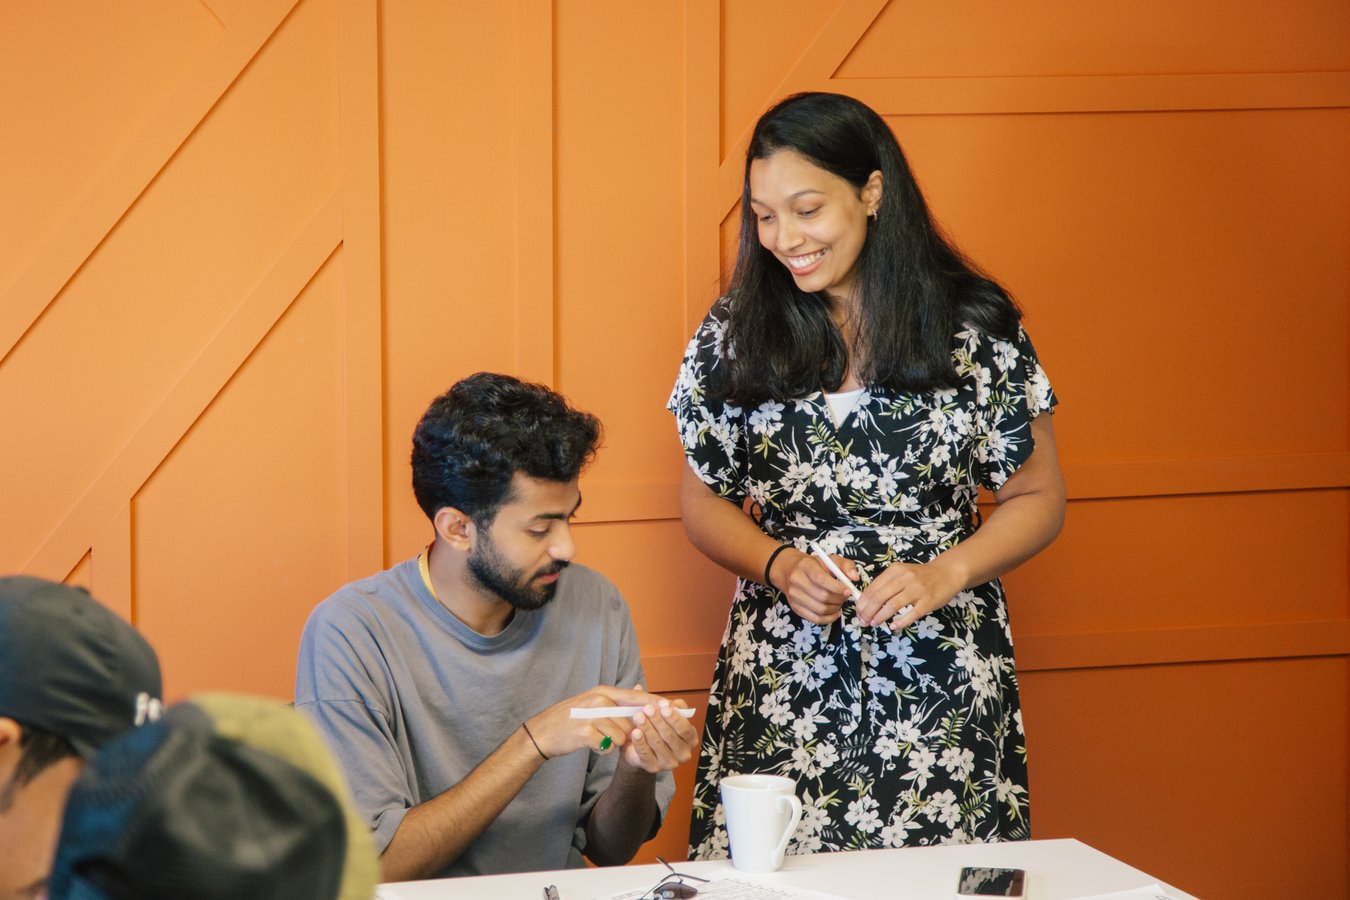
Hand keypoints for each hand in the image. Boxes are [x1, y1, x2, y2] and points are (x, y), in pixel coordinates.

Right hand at [525, 685, 670, 758]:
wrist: (542, 732)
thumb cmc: (570, 719)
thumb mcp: (592, 704)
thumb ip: (615, 701)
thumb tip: (640, 695)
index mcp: (603, 692)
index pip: (636, 697)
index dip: (654, 704)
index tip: (671, 709)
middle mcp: (599, 700)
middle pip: (630, 720)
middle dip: (627, 733)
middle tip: (614, 736)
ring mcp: (592, 715)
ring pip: (621, 735)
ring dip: (613, 742)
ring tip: (598, 738)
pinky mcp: (585, 732)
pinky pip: (607, 745)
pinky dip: (602, 749)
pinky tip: (592, 745)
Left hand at [617, 691, 698, 773]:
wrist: (639, 746)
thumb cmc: (656, 727)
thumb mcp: (665, 713)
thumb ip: (669, 705)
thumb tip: (666, 701)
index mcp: (690, 739)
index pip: (685, 729)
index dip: (674, 717)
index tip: (663, 706)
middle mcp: (683, 753)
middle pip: (670, 736)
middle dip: (658, 720)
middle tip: (648, 708)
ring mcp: (669, 763)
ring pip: (657, 743)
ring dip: (647, 728)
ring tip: (638, 716)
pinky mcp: (653, 767)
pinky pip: (646, 753)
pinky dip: (640, 742)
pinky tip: (635, 732)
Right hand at [775, 549, 853, 624]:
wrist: (789, 570)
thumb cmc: (813, 565)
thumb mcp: (829, 560)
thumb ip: (845, 565)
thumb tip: (854, 578)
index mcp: (805, 566)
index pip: (821, 579)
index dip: (837, 587)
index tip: (848, 590)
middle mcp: (797, 581)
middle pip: (822, 596)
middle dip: (839, 599)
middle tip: (845, 596)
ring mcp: (794, 596)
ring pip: (820, 609)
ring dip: (835, 609)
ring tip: (839, 602)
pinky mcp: (795, 608)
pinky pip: (815, 619)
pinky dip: (829, 618)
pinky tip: (834, 612)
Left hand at [856, 559, 965, 630]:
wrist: (947, 573)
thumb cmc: (920, 576)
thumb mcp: (901, 573)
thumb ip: (886, 584)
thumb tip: (868, 602)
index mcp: (895, 570)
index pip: (873, 588)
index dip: (863, 603)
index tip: (858, 612)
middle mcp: (905, 578)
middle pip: (879, 597)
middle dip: (868, 612)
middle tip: (864, 621)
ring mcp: (917, 590)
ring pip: (892, 606)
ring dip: (880, 617)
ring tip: (875, 624)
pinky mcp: (928, 601)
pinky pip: (911, 614)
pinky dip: (900, 622)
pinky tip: (893, 626)